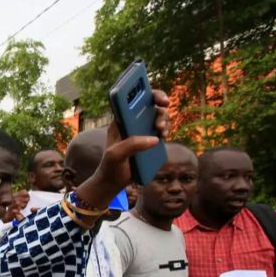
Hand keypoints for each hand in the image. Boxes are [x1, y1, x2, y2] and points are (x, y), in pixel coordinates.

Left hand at [77, 90, 169, 207]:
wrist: (113, 183)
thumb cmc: (110, 166)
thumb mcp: (116, 155)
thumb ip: (132, 145)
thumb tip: (154, 139)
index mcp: (120, 120)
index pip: (133, 99)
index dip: (147, 92)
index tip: (158, 98)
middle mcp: (131, 122)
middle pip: (150, 105)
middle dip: (160, 105)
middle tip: (165, 108)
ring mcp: (141, 131)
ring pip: (158, 117)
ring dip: (164, 120)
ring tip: (162, 130)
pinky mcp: (149, 142)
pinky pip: (161, 131)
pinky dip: (165, 131)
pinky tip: (164, 137)